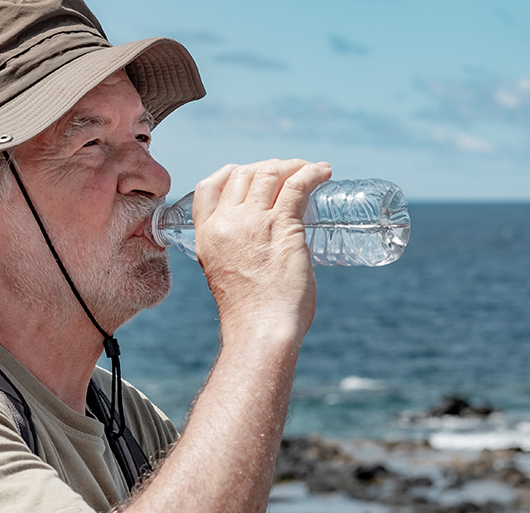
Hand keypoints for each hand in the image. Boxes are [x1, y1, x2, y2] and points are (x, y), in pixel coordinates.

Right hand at [191, 159, 331, 335]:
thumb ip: (236, 257)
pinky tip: (323, 172)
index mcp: (206, 236)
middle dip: (267, 167)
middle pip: (243, 174)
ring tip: (310, 169)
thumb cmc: (250, 315)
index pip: (208, 187)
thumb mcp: (225, 276)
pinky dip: (312, 172)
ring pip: (270, 174)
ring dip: (292, 165)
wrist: (261, 330)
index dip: (230, 173)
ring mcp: (254, 221)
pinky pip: (297, 184)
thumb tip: (262, 251)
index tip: (249, 172)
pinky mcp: (283, 225)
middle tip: (289, 174)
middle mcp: (226, 223)